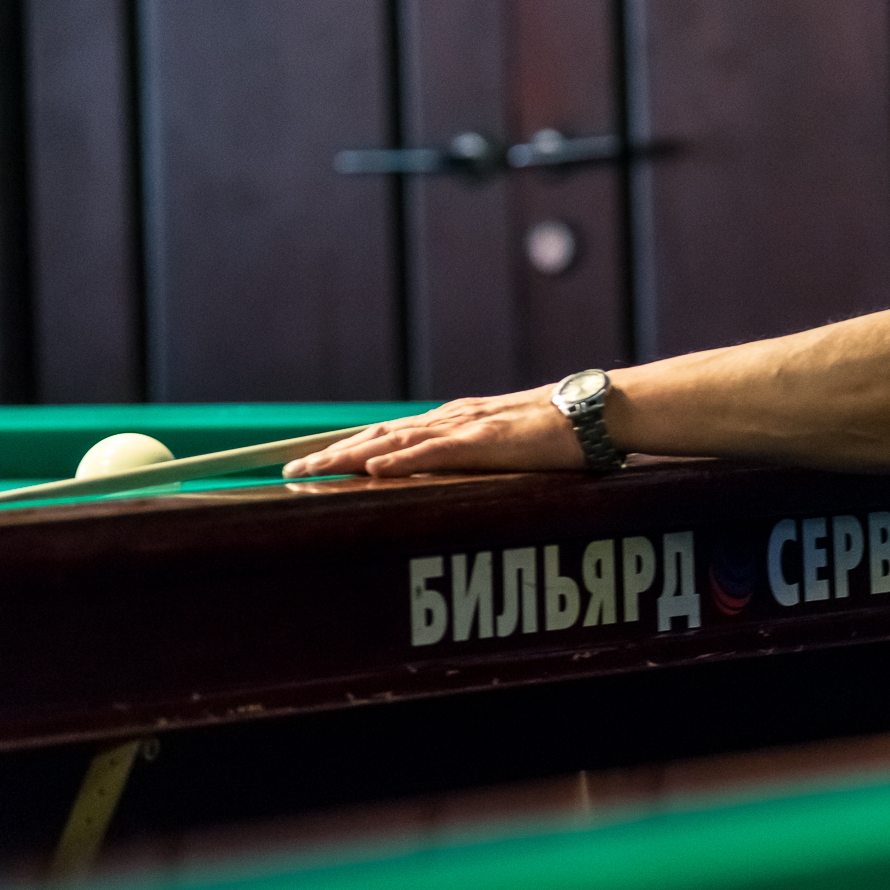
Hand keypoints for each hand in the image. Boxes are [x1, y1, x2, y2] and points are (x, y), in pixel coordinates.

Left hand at [284, 387, 586, 478]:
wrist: (600, 412)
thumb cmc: (564, 433)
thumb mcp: (510, 444)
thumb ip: (479, 455)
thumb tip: (454, 477)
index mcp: (457, 421)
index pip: (389, 435)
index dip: (346, 448)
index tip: (311, 462)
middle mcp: (453, 419)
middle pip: (378, 436)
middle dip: (331, 453)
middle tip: (288, 469)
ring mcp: (468, 427)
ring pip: (395, 441)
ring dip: (349, 456)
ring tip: (312, 469)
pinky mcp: (488, 440)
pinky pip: (437, 452)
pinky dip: (402, 459)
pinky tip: (374, 467)